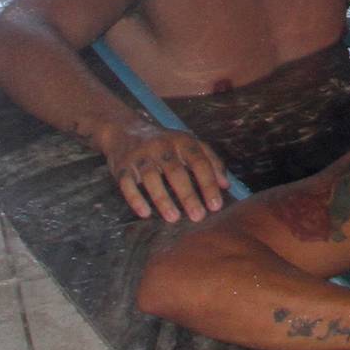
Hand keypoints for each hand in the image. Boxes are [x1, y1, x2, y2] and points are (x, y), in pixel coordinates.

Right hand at [99, 120, 229, 222]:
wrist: (126, 130)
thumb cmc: (166, 143)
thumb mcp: (190, 144)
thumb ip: (211, 162)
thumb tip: (226, 185)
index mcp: (182, 141)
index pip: (199, 162)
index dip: (209, 183)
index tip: (216, 206)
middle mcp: (161, 146)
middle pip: (176, 171)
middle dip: (188, 195)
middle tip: (198, 216)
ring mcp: (141, 156)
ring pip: (151, 178)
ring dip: (163, 199)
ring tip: (174, 218)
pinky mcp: (122, 167)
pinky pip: (127, 183)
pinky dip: (136, 198)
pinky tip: (145, 213)